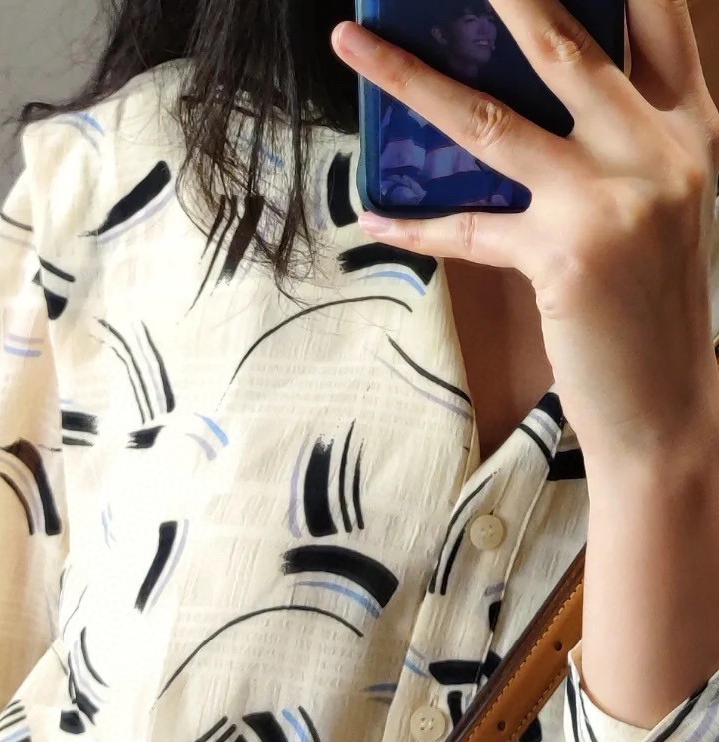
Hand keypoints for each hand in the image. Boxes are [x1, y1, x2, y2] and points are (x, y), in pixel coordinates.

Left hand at [331, 0, 718, 458]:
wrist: (666, 403)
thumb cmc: (648, 303)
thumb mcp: (656, 201)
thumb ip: (612, 138)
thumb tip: (517, 95)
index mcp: (688, 124)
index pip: (656, 13)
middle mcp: (658, 148)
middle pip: (564, 44)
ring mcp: (612, 200)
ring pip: (492, 122)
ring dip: (412, 80)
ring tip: (356, 43)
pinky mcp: (565, 257)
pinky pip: (467, 229)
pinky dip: (415, 225)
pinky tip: (373, 216)